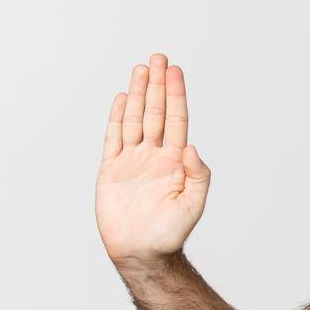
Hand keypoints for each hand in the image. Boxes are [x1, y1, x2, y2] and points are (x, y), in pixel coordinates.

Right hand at [95, 52, 210, 267]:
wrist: (142, 252)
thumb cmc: (170, 233)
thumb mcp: (193, 204)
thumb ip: (198, 175)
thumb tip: (192, 147)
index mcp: (175, 160)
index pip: (176, 119)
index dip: (176, 95)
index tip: (175, 70)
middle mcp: (155, 155)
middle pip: (156, 112)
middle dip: (158, 85)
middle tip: (158, 57)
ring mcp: (133, 160)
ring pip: (135, 119)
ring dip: (138, 94)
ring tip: (141, 68)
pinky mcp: (112, 169)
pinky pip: (113, 138)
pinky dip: (116, 117)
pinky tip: (121, 98)